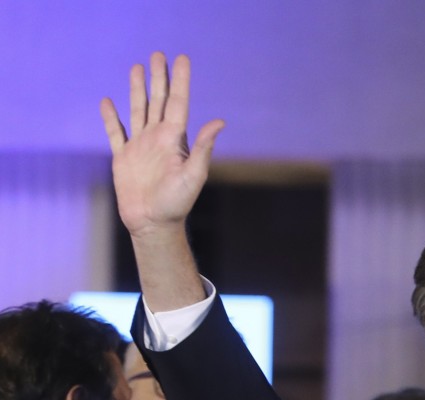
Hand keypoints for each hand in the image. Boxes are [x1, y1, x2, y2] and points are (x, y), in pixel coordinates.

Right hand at [100, 52, 223, 237]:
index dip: (180, 80)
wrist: (154, 223)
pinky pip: (115, 133)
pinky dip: (110, 118)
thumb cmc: (177, 203)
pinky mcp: (123, 158)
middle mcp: (158, 139)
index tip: (182, 59)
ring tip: (137, 68)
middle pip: (158, 101)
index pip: (178, 102)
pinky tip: (107, 102)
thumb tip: (220, 122)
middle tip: (159, 55)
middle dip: (159, 78)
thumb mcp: (194, 174)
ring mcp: (140, 147)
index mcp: (175, 139)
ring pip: (138, 110)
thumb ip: (203, 147)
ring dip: (137, 90)